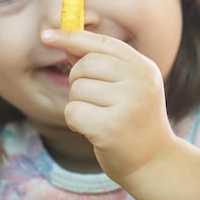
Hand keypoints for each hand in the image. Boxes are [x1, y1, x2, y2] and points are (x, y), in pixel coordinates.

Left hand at [41, 29, 177, 181]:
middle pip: (85, 65)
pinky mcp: (110, 128)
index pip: (102, 44)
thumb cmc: (134, 121)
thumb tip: (66, 42)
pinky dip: (75, 122)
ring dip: (79, 104)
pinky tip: (93, 132)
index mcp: (144, 68)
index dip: (71, 37)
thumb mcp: (125, 87)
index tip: (46, 37)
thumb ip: (99, 63)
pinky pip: (73, 112)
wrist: (153, 162)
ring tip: (99, 118)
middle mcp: (139, 82)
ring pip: (77, 90)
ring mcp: (127, 104)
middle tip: (94, 101)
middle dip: (78, 82)